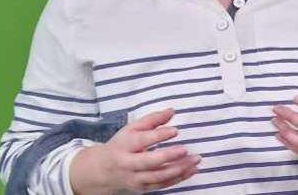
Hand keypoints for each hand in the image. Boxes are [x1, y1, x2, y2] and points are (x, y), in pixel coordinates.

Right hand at [69, 108, 199, 194]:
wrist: (103, 170)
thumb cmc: (122, 145)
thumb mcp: (132, 128)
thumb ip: (152, 119)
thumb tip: (172, 111)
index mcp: (125, 145)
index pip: (142, 140)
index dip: (159, 135)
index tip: (175, 130)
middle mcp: (128, 164)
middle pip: (148, 163)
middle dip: (168, 156)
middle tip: (185, 150)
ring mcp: (135, 178)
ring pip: (157, 177)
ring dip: (178, 169)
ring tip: (195, 160)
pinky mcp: (142, 188)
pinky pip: (162, 185)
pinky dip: (178, 179)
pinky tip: (191, 170)